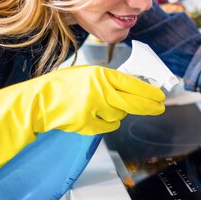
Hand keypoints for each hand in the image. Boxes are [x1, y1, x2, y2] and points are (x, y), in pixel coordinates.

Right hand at [30, 65, 164, 133]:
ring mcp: (95, 109)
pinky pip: (109, 126)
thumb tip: (135, 87)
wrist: (41, 100)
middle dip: (150, 106)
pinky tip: (96, 115)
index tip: (160, 96)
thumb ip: (111, 80)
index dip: (149, 92)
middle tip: (159, 107)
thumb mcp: (90, 73)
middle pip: (134, 103)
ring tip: (103, 105)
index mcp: (102, 76)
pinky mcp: (88, 124)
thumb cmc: (65, 85)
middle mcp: (100, 92)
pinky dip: (107, 122)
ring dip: (119, 112)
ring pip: (120, 115)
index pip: (133, 85)